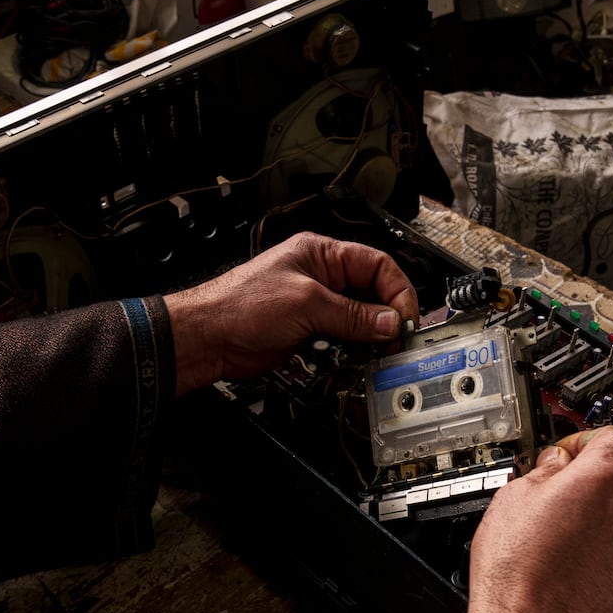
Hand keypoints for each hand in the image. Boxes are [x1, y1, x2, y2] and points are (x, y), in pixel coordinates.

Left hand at [161, 232, 419, 395]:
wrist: (208, 338)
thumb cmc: (240, 305)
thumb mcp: (306, 303)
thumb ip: (352, 315)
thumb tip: (390, 322)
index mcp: (321, 253)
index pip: (376, 265)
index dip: (396, 290)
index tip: (404, 318)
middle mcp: (321, 276)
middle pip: (371, 293)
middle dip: (387, 316)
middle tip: (397, 340)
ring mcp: (315, 305)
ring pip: (359, 319)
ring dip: (372, 336)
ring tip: (381, 352)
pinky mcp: (307, 331)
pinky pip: (342, 338)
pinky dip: (355, 349)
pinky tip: (360, 359)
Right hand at [466, 427, 612, 612]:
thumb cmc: (516, 569)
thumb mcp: (512, 497)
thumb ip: (545, 469)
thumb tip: (557, 462)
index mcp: (603, 476)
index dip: (588, 440)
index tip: (571, 454)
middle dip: (599, 479)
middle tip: (564, 496)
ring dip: (608, 516)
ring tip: (569, 538)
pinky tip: (581, 562)